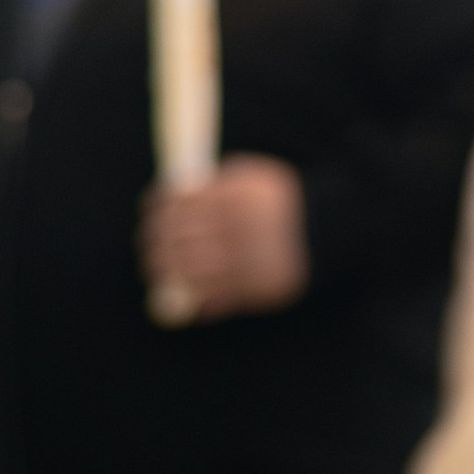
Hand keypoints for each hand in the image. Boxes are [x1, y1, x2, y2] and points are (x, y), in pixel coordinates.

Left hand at [138, 154, 308, 323]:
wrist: (328, 230)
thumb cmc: (280, 200)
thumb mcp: (252, 176)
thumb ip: (215, 182)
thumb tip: (172, 194)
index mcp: (237, 197)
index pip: (182, 203)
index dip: (159, 208)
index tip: (149, 211)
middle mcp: (240, 229)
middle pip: (179, 239)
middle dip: (155, 243)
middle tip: (145, 245)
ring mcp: (247, 262)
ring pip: (190, 271)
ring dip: (165, 272)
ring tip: (154, 270)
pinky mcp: (256, 289)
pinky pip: (214, 297)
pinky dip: (192, 297)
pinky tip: (180, 291)